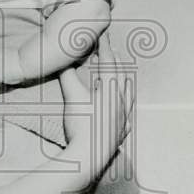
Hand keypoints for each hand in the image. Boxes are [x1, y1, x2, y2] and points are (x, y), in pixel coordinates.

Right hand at [60, 31, 133, 172]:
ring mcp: (124, 118)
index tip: (102, 35)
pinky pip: (128, 114)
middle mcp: (122, 102)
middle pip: (122, 75)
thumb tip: (65, 60)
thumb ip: (68, 75)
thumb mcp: (72, 97)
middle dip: (115, 61)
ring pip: (128, 93)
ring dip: (122, 80)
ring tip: (117, 74)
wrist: (88, 157)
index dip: (105, 47)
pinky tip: (122, 107)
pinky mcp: (121, 132)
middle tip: (108, 50)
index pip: (109, 62)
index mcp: (112, 91)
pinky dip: (125, 104)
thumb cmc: (81, 125)